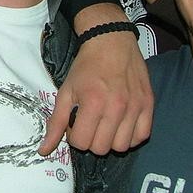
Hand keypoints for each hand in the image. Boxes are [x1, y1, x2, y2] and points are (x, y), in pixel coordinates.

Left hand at [40, 3, 153, 154]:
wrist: (111, 42)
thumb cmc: (86, 67)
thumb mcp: (65, 92)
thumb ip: (55, 123)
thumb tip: (44, 150)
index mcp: (93, 103)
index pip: (81, 143)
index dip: (74, 135)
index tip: (76, 122)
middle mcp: (116, 108)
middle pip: (101, 148)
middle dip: (91, 139)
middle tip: (90, 123)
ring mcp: (135, 107)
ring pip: (121, 147)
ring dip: (110, 140)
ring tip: (106, 124)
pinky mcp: (148, 105)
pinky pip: (141, 136)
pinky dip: (130, 136)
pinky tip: (122, 125)